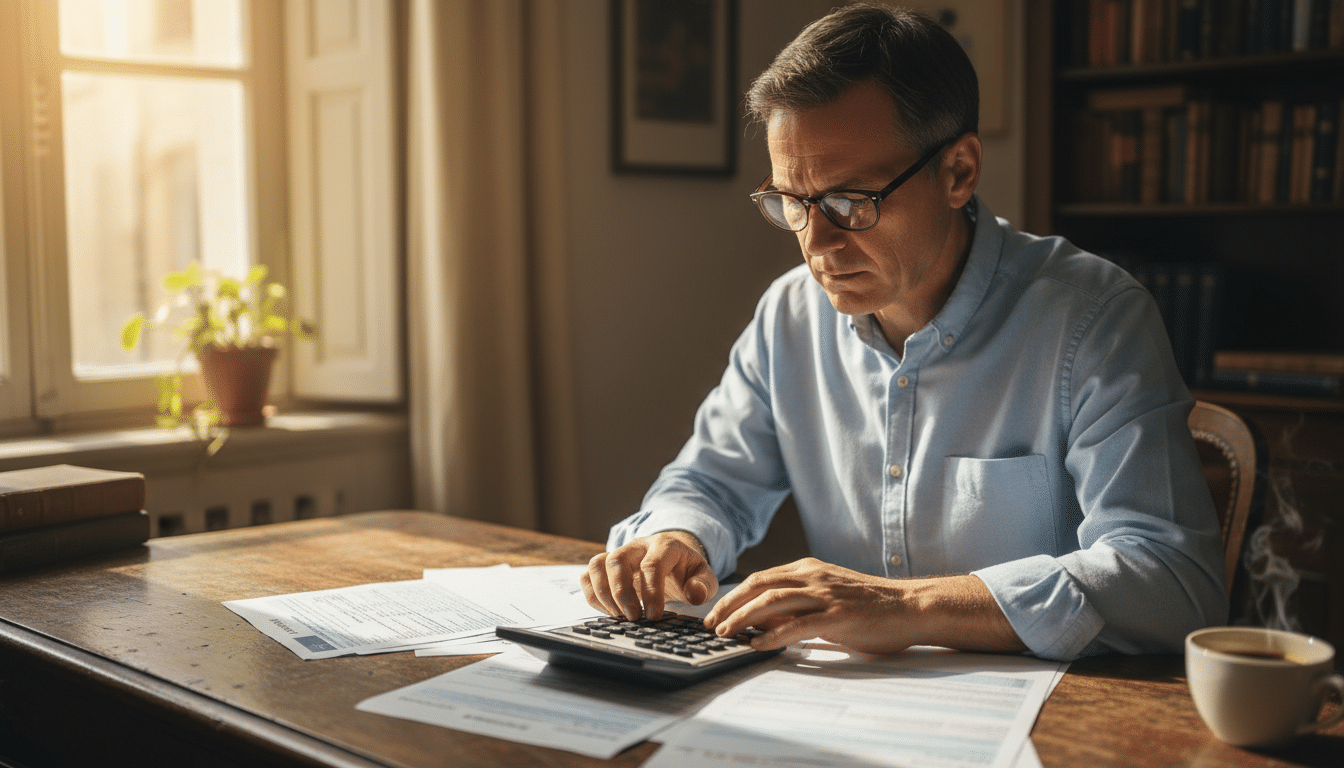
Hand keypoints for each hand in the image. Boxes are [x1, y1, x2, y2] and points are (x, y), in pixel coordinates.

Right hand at [580, 531, 717, 621]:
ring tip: (619, 616)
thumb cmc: (687, 570)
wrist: (674, 559)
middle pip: (617, 560)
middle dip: (622, 593)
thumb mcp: (704, 576)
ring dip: (603, 593)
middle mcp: (637, 546)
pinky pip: (588, 575)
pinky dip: (593, 595)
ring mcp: (619, 554)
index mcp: (664, 546)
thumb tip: (694, 594)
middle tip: (633, 618)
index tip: (654, 616)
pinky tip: (610, 612)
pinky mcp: (606, 566)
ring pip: (597, 564)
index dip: (651, 592)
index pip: (652, 565)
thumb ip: (704, 585)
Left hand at [703, 558, 1024, 654]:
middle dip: (730, 605)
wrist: (912, 607)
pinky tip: (758, 645)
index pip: (761, 578)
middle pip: (759, 585)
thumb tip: (764, 623)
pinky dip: (773, 635)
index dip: (734, 595)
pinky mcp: (839, 617)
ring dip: (743, 618)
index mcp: (809, 569)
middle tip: (712, 624)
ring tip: (727, 634)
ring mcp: (826, 595)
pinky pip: (798, 625)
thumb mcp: (828, 597)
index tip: (717, 612)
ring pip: (772, 601)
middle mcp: (814, 577)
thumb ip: (798, 605)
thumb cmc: (871, 607)